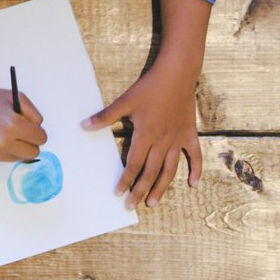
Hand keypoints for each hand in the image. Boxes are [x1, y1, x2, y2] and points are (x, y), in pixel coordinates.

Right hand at [0, 76, 46, 164]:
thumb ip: (33, 114)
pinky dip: (2, 151)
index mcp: (13, 125)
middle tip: (23, 135)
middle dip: (31, 143)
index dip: (38, 132)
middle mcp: (3, 142)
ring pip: (18, 158)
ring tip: (5, 134)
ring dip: (16, 148)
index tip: (33, 129)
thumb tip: (39, 131)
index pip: (40, 138)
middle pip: (33, 153)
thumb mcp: (16, 98)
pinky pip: (4, 159)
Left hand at [86, 63, 202, 207]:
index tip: (118, 193)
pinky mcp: (189, 134)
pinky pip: (195, 155)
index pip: (133, 164)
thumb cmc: (149, 87)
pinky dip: (195, 169)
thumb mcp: (125, 101)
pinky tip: (192, 184)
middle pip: (150, 172)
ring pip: (170, 169)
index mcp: (145, 135)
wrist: (177, 73)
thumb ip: (105, 116)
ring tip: (153, 202)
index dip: (125, 180)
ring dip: (161, 187)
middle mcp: (162, 141)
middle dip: (140, 190)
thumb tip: (84, 126)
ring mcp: (177, 139)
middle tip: (132, 205)